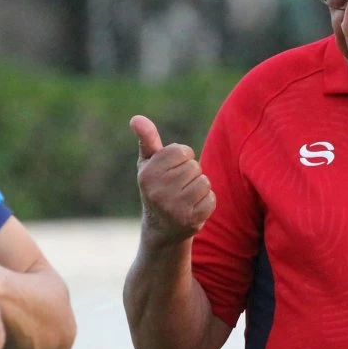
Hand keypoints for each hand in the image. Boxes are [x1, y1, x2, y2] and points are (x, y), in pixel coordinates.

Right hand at [129, 115, 215, 246]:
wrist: (161, 230)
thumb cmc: (156, 187)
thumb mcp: (148, 164)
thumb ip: (147, 140)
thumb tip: (136, 118)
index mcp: (147, 174)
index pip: (182, 151)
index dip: (182, 158)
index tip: (172, 170)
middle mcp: (158, 191)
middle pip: (194, 166)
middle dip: (190, 173)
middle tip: (178, 187)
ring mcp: (174, 208)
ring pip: (204, 182)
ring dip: (199, 187)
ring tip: (185, 197)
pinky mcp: (191, 220)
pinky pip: (211, 198)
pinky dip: (206, 202)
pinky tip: (192, 208)